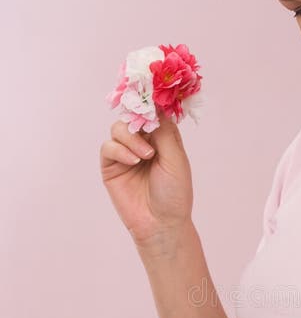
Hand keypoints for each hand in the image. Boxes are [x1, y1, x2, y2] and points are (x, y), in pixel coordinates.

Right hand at [100, 111, 193, 244]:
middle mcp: (143, 143)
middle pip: (132, 116)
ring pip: (118, 128)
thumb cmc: (175, 193)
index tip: (150, 94)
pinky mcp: (111, 166)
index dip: (150, 103)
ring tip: (145, 156)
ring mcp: (125, 154)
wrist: (161, 223)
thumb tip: (156, 105)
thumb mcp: (176, 159)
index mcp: (162, 139)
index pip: (153, 112)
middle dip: (138, 119)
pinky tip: (134, 161)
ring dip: (131, 138)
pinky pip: (108, 147)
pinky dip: (120, 150)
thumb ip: (164, 131)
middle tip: (147, 129)